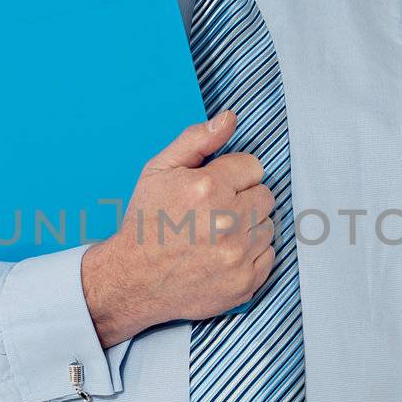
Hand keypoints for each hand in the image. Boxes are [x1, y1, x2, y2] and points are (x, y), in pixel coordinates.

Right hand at [81, 108, 276, 341]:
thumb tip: (230, 118)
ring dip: (248, 228)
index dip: (233, 176)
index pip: (254, 167)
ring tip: (216, 235)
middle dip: (243, 200)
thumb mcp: (158, 170)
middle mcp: (226, 221)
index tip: (215, 188)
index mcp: (207, 188)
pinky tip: (223, 255)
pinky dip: (250, 255)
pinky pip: (268, 256)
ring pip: (268, 227)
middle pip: (266, 197)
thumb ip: (197, 140)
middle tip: (215, 213)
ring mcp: (237, 255)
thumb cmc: (146, 222)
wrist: (133, 279)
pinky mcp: (244, 283)